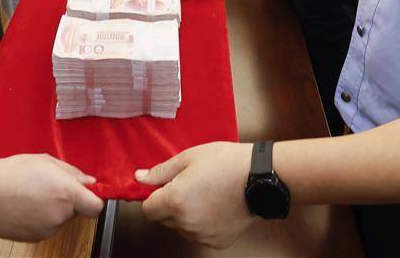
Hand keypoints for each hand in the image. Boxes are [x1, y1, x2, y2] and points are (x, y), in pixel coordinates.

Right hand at [0, 154, 102, 241]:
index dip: (94, 199)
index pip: (96, 207)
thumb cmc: (9, 174)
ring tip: (31, 194)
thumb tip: (88, 181)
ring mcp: (48, 229)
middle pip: (77, 211)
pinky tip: (24, 206)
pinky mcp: (35, 238)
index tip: (87, 193)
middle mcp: (60, 215)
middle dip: (68, 200)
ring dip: (52, 208)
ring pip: (60, 218)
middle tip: (48, 185)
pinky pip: (46, 226)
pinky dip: (39, 218)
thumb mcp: (44, 161)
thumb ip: (71, 172)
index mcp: (67, 193)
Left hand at [137, 142, 253, 248]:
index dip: (153, 197)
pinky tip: (215, 206)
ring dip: (185, 215)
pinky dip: (202, 223)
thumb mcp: (189, 157)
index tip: (164, 187)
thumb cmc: (226, 163)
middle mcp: (185, 223)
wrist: (259, 177)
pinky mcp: (216, 241)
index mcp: (174, 201)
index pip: (147, 210)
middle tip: (189, 185)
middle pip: (163, 220)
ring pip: (181, 228)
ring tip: (205, 193)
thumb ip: (161, 171)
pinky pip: (198, 234)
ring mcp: (201, 235)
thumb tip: (139, 178)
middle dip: (169, 205)